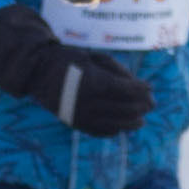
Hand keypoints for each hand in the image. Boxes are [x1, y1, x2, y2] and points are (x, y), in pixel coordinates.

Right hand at [0, 4, 155, 136]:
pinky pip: (99, 131)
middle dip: (141, 106)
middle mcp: (88, 101)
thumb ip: (117, 71)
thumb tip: (140, 87)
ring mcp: (81, 115)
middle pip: (124, 108)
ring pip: (114, 124)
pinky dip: (113, 131)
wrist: (37, 71)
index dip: (141, 90)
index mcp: (94, 82)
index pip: (126, 91)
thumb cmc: (70, 59)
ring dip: (131, 123)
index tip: (150, 88)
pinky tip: (122, 127)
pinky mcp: (74, 123)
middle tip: (151, 104)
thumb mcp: (95, 58)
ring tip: (141, 120)